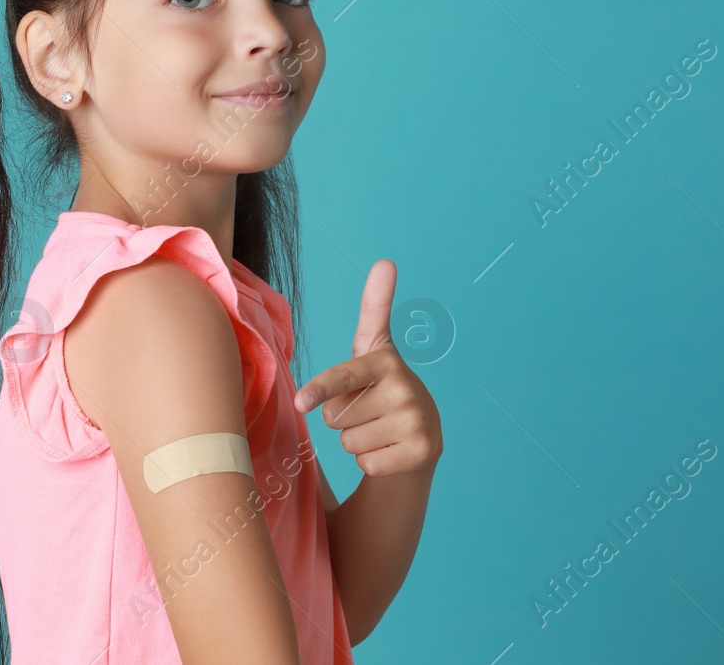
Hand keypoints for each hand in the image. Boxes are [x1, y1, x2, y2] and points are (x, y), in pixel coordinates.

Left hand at [292, 260, 443, 476]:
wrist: (422, 431)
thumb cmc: (383, 385)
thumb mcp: (374, 347)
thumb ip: (375, 306)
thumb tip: (386, 260)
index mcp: (384, 362)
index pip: (343, 377)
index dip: (321, 389)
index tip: (301, 401)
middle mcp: (404, 389)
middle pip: (334, 416)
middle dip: (341, 417)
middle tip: (367, 409)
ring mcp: (415, 422)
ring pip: (348, 442)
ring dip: (356, 439)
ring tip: (379, 427)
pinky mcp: (421, 452)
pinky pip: (367, 463)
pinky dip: (371, 460)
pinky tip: (389, 448)